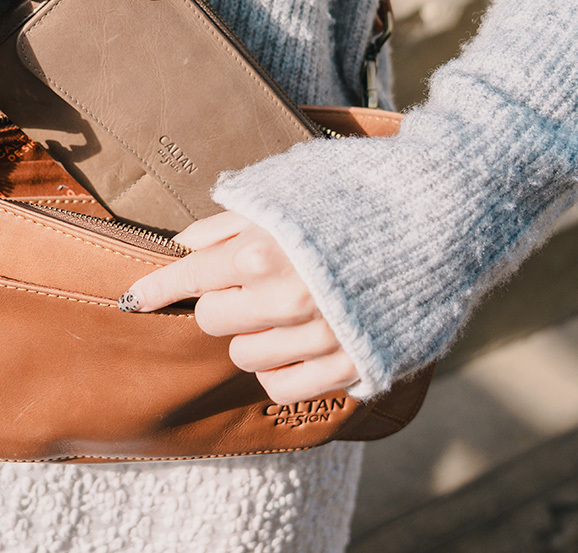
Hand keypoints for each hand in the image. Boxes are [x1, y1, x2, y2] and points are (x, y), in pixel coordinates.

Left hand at [122, 212, 360, 403]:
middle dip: (220, 302)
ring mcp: (317, 337)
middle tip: (248, 284)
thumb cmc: (358, 191)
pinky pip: (281, 388)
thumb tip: (185, 245)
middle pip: (211, 321)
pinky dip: (278, 370)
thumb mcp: (285, 189)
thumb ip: (228, 221)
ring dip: (250, 335)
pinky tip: (295, 344)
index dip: (155, 288)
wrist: (441, 214)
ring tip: (281, 309)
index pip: (188, 278)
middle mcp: (284, 299)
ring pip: (242, 356)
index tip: (135, 298)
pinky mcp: (349, 365)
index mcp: (262, 251)